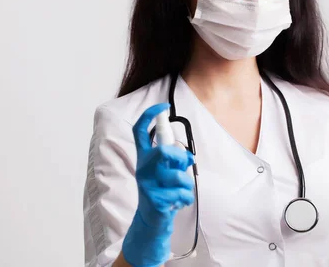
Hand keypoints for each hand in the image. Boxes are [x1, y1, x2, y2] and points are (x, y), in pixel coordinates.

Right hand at [122, 103, 194, 266]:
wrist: (151, 221)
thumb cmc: (162, 191)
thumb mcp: (165, 171)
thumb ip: (174, 159)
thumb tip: (188, 156)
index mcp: (144, 158)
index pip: (140, 131)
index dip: (150, 116)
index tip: (164, 107)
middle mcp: (142, 168)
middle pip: (163, 152)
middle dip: (180, 158)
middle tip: (183, 166)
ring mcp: (147, 185)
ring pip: (179, 176)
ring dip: (186, 184)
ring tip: (179, 191)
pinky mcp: (155, 201)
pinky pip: (182, 193)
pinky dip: (186, 198)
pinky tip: (177, 202)